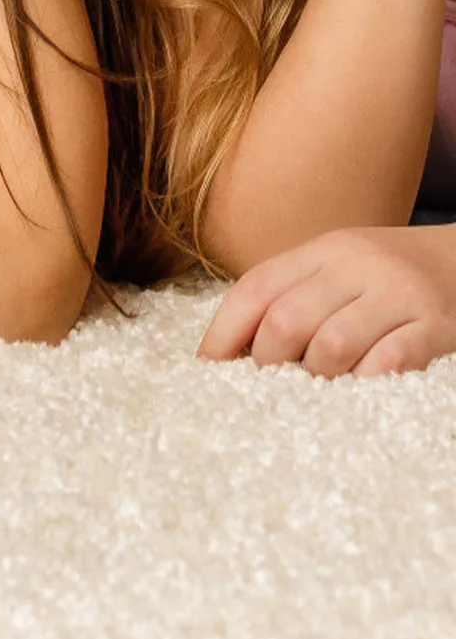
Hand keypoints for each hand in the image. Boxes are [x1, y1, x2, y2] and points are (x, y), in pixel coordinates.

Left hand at [198, 225, 455, 376]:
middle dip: (267, 362)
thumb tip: (233, 346)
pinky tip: (359, 387)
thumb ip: (294, 291)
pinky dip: (364, 381)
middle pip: (286, 319)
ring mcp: (399, 295)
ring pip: (332, 345)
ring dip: (315, 376)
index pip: (256, 287)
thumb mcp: (338, 265)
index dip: (223, 331)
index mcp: (323, 250)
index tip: (206, 366)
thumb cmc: (388, 274)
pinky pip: (388, 363)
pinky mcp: (437, 327)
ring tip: (317, 387)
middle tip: (269, 384)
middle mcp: (357, 266)